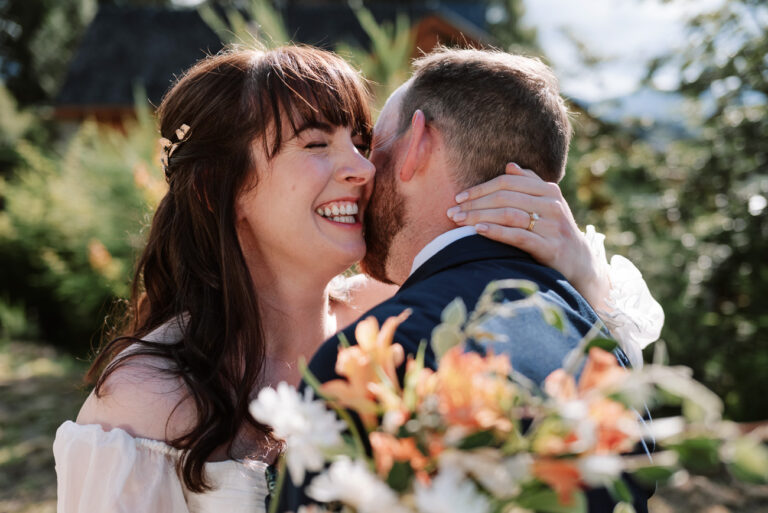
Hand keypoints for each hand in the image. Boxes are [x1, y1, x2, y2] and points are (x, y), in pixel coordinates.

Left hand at [446, 163, 610, 310]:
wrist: (579, 262)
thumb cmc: (555, 230)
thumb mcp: (547, 205)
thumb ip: (530, 184)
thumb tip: (509, 166)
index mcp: (549, 191)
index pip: (508, 183)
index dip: (481, 188)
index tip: (459, 197)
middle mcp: (552, 205)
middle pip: (506, 198)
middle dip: (475, 204)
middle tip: (452, 211)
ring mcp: (552, 226)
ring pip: (510, 215)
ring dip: (480, 216)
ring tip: (459, 221)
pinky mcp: (550, 247)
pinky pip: (519, 236)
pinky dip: (496, 232)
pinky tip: (478, 231)